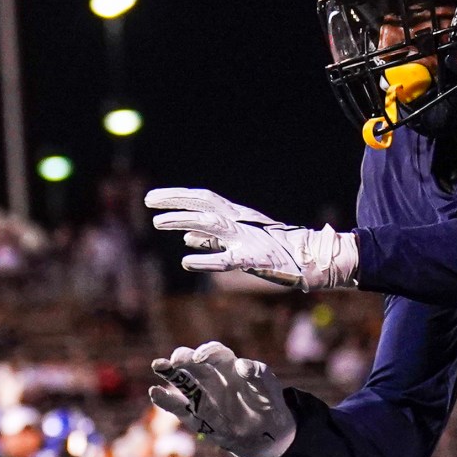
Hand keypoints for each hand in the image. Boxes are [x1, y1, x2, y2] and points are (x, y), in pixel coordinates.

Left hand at [145, 187, 357, 289]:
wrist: (308, 259)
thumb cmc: (273, 249)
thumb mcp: (237, 239)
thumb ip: (211, 239)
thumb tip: (185, 237)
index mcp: (235, 215)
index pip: (202, 199)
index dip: (177, 196)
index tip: (153, 198)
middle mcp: (239, 221)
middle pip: (203, 204)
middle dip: (175, 200)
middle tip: (148, 201)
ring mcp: (246, 238)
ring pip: (210, 225)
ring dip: (184, 222)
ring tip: (158, 223)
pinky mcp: (253, 259)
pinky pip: (227, 260)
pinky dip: (207, 259)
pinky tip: (187, 261)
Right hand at [149, 341, 295, 456]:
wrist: (266, 435)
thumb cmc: (268, 406)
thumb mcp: (270, 391)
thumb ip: (259, 377)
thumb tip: (243, 365)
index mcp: (231, 369)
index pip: (217, 354)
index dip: (207, 353)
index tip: (200, 357)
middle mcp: (214, 380)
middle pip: (194, 364)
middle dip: (183, 358)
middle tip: (175, 360)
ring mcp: (204, 398)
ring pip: (183, 382)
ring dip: (170, 374)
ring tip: (157, 366)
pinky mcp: (198, 417)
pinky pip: (180, 408)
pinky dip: (167, 400)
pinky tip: (155, 393)